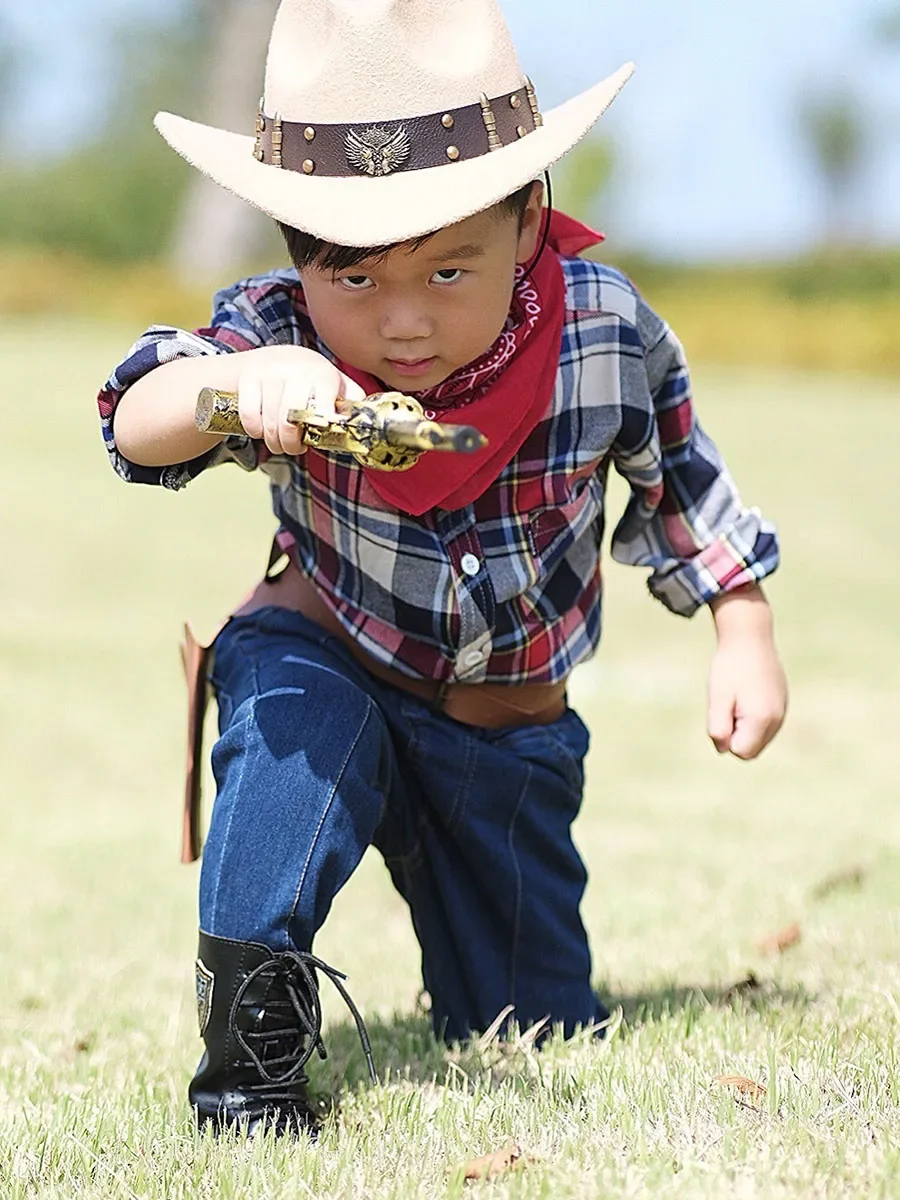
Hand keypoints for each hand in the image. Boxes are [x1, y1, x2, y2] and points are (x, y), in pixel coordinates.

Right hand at [237, 345, 366, 455]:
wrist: (274, 356)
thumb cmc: (310, 379)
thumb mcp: (334, 384)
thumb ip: (350, 401)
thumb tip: (367, 422)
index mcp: (323, 374)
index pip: (324, 399)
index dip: (323, 418)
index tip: (320, 433)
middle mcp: (296, 370)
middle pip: (290, 419)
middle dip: (291, 443)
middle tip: (293, 449)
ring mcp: (270, 373)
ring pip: (270, 421)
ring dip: (274, 442)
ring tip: (279, 444)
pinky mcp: (249, 377)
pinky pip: (250, 415)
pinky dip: (255, 430)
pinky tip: (261, 430)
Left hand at [708, 586, 787, 760]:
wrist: (750, 637)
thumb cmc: (730, 668)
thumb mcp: (717, 698)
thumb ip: (718, 728)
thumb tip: (723, 750)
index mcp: (762, 720)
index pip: (740, 752)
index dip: (725, 736)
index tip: (723, 710)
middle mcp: (777, 720)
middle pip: (750, 749)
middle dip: (735, 734)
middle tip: (729, 703)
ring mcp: (782, 712)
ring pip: (757, 738)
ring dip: (743, 725)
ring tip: (738, 696)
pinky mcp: (782, 704)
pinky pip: (764, 725)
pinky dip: (752, 716)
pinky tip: (746, 693)